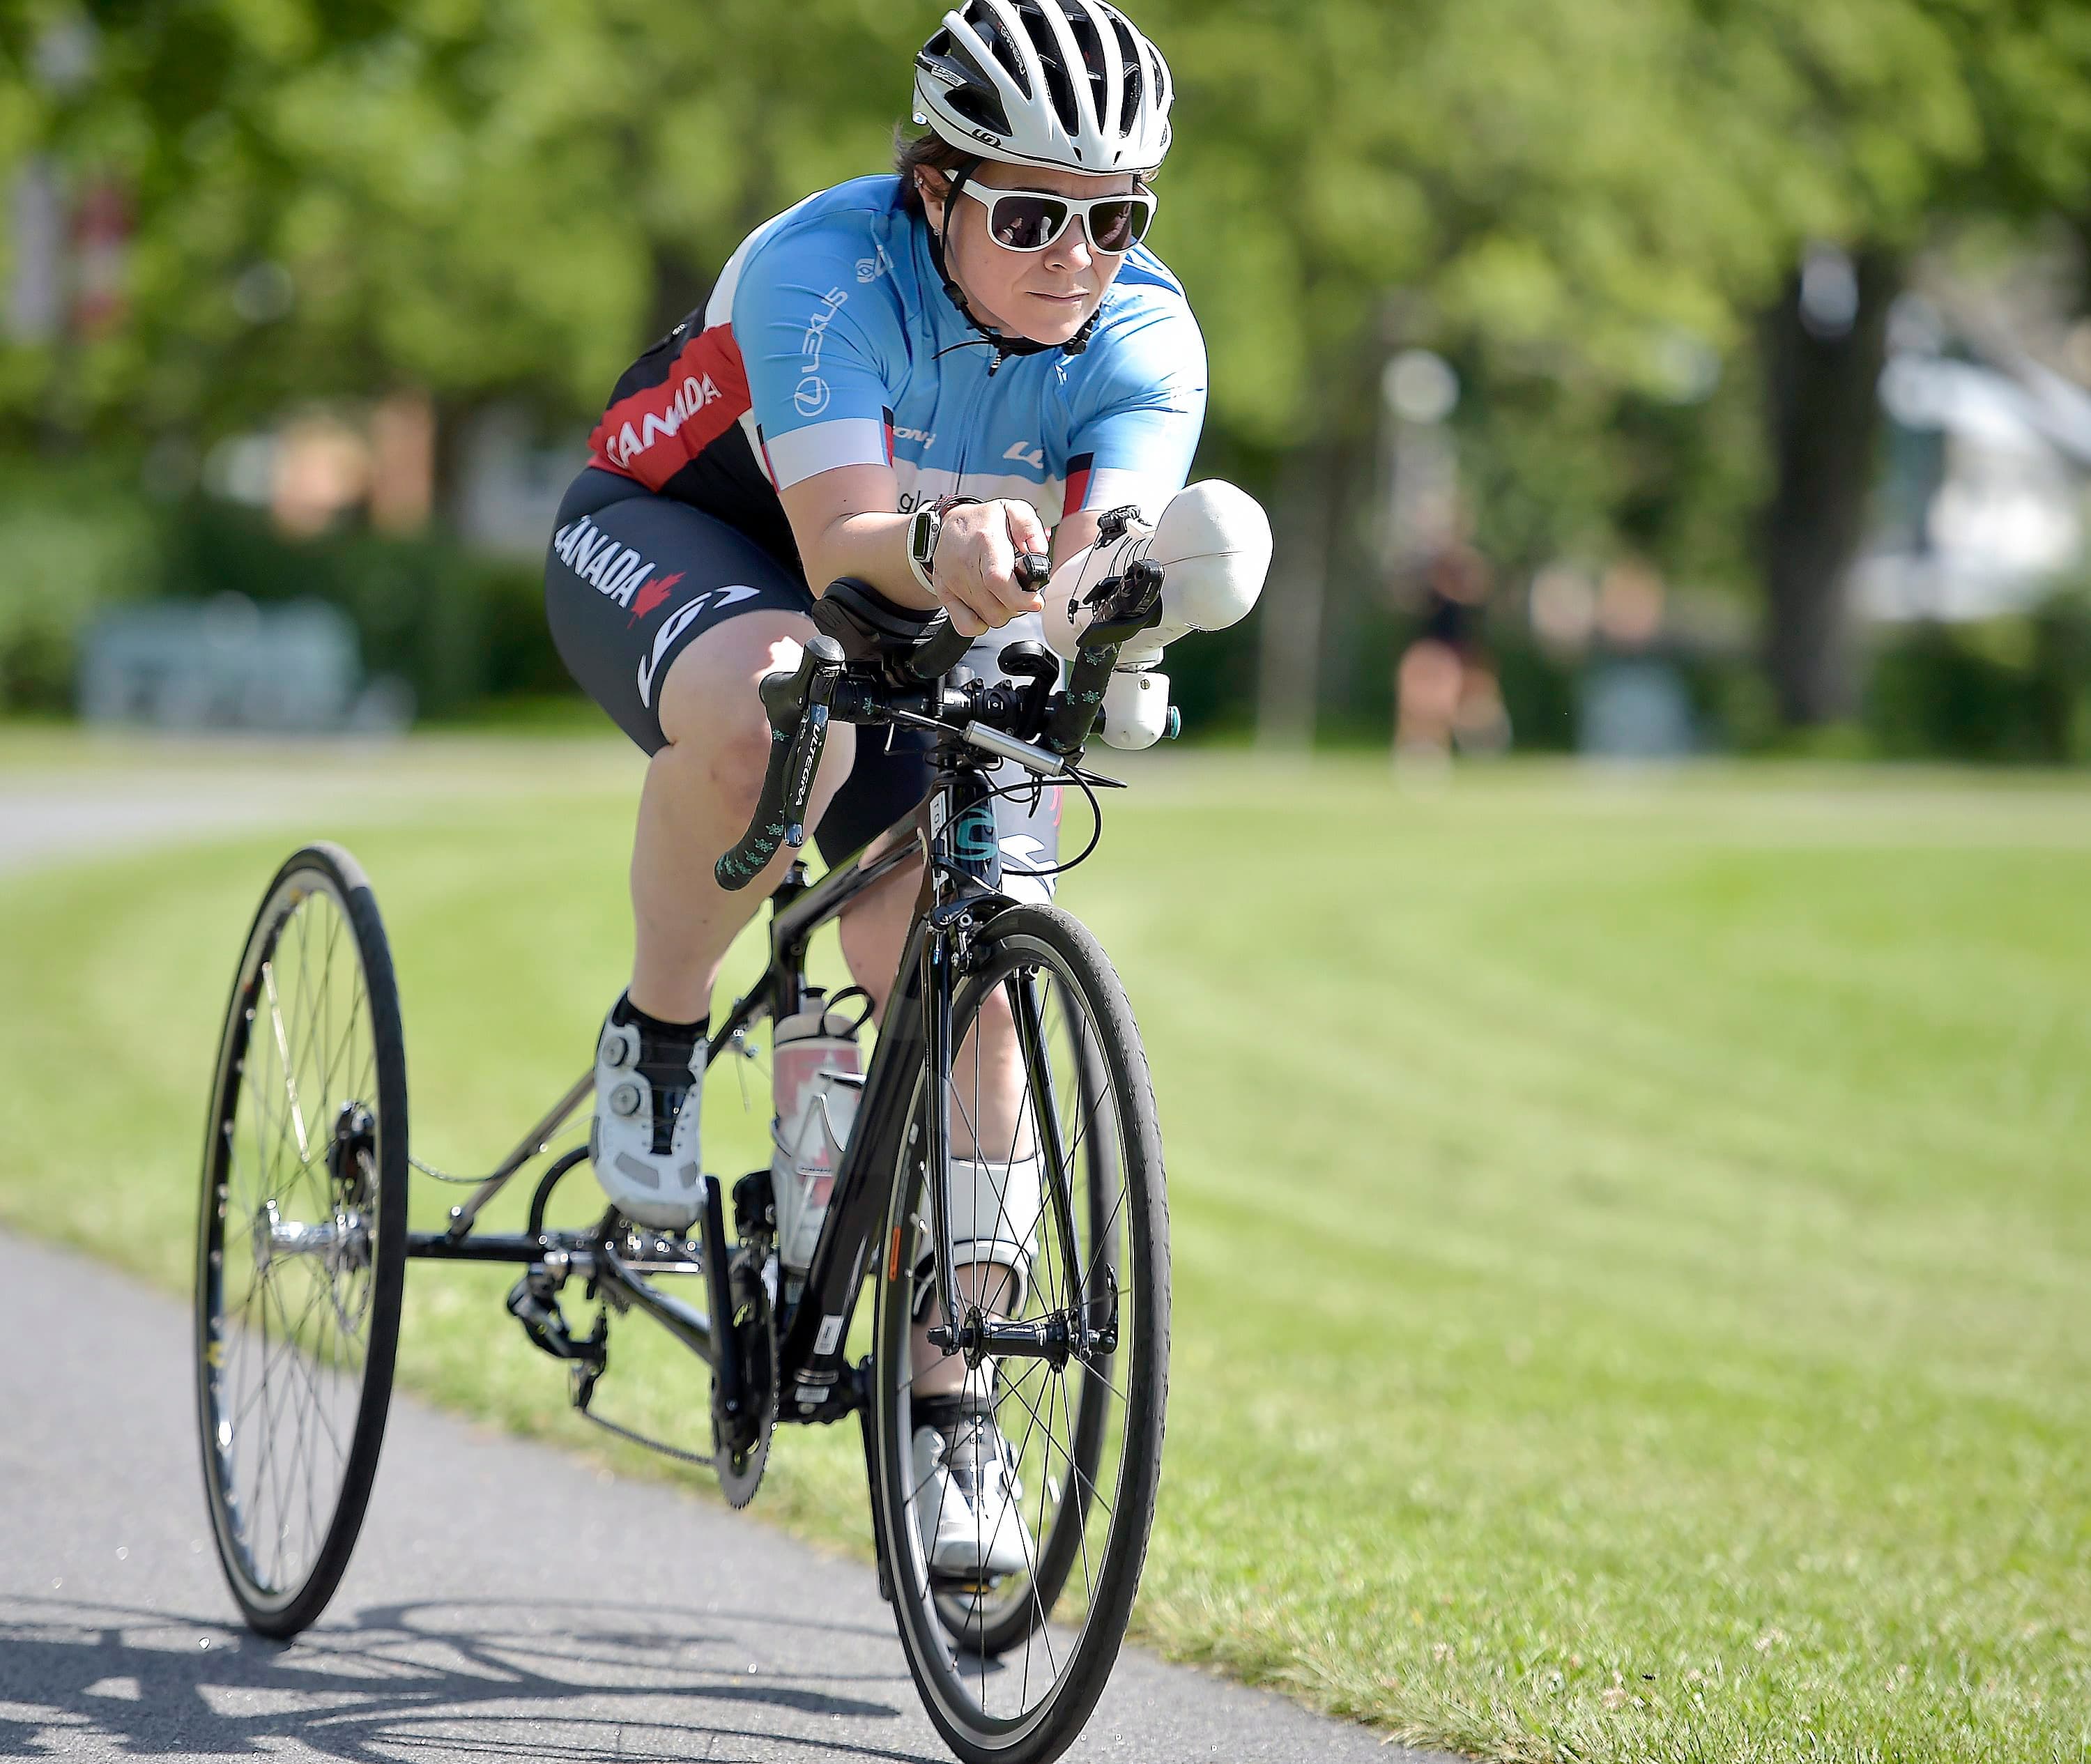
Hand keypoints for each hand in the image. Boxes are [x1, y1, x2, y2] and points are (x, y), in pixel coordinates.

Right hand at [930, 499, 1049, 636]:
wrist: (950, 522)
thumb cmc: (984, 520)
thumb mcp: (1013, 510)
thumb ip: (1030, 528)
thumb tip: (1038, 552)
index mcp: (984, 541)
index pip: (998, 579)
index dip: (1020, 598)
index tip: (1035, 601)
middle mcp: (964, 563)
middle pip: (995, 607)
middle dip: (1017, 606)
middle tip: (1021, 592)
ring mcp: (952, 580)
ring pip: (986, 618)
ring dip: (1002, 613)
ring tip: (1005, 594)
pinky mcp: (944, 593)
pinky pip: (965, 625)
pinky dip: (981, 623)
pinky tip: (988, 607)